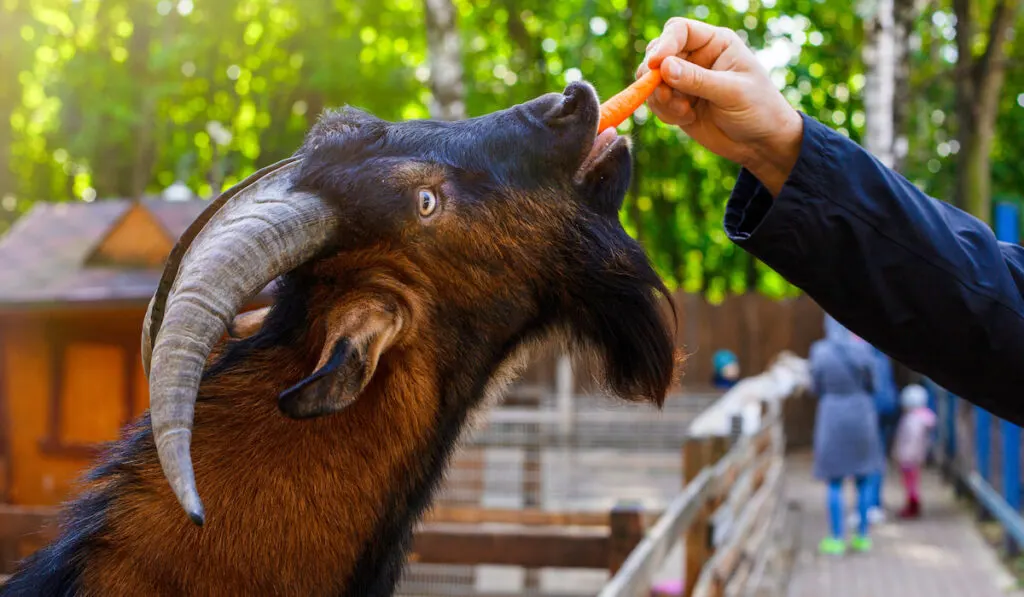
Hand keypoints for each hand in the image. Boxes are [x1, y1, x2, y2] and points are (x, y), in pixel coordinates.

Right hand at [637, 18, 803, 195]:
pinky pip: (655, 102)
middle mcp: (696, 58)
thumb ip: (698, 79)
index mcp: (715, 43)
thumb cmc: (758, 109)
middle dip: (655, 75)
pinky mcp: (677, 102)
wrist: (760, 143)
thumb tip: (663, 67)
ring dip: (660, 98)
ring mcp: (684, 80)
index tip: (655, 65)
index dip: (664, 44)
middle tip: (665, 95)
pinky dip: (664, 112)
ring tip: (684, 112)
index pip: (679, 31)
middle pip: (658, 53)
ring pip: (651, 80)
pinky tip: (688, 119)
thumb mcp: (732, 92)